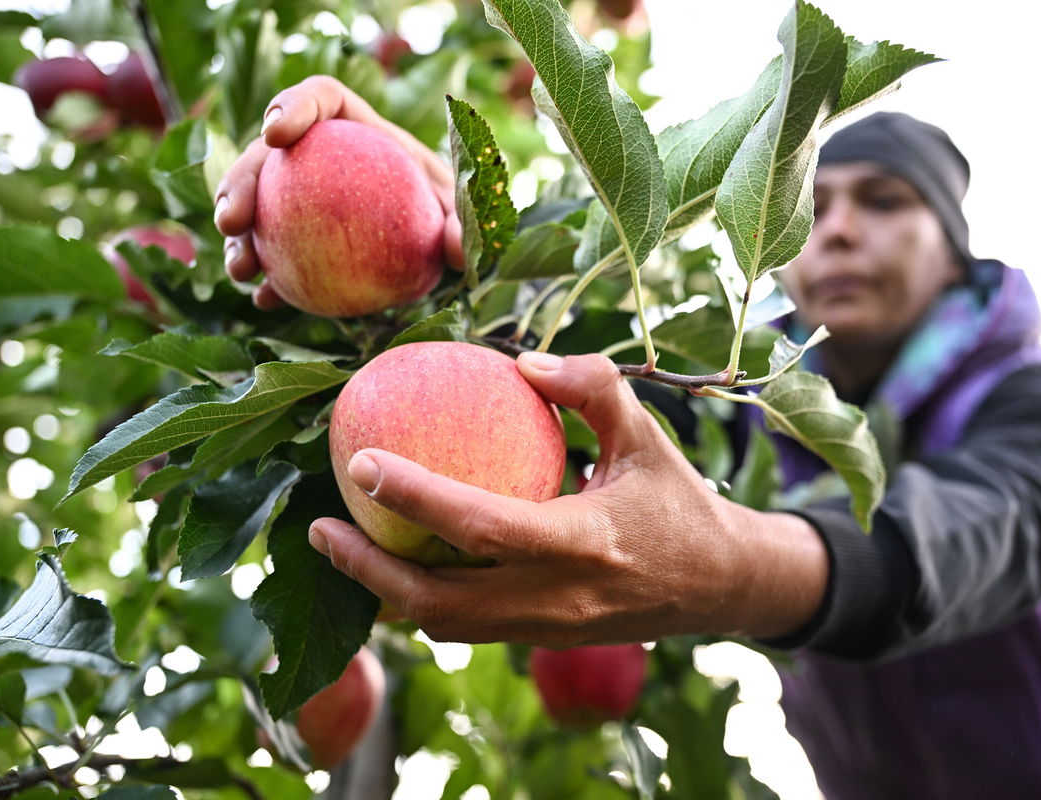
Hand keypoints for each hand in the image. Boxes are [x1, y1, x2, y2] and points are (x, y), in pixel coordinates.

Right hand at [213, 75, 464, 309]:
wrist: (437, 239)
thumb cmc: (450, 208)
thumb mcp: (463, 213)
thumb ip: (462, 224)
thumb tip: (458, 248)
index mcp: (358, 127)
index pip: (320, 100)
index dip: (292, 106)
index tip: (277, 134)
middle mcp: (320, 155)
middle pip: (268, 156)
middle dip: (240, 182)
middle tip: (233, 221)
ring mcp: (301, 196)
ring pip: (258, 206)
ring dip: (240, 236)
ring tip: (241, 269)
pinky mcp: (297, 238)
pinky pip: (275, 255)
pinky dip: (268, 276)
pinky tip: (265, 299)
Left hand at [307, 352, 829, 646]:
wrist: (720, 585)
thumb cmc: (679, 501)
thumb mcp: (647, 433)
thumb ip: (591, 388)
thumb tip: (519, 362)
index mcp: (583, 543)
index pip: (480, 526)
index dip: (414, 496)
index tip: (360, 460)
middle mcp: (558, 598)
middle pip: (438, 603)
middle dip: (367, 570)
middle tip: (320, 527)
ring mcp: (548, 630)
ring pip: (445, 625)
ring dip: (387, 591)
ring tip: (345, 545)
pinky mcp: (544, 642)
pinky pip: (467, 627)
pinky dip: (423, 600)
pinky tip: (405, 560)